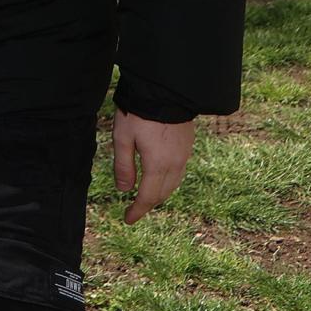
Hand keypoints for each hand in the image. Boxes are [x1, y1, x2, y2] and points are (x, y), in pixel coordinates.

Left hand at [112, 109, 195, 223]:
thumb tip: (124, 190)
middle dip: (147, 204)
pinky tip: (158, 178)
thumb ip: (123, 166)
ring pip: (173, 184)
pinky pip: (179, 172)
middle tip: (133, 210)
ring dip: (159, 194)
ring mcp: (184, 155)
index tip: (127, 219)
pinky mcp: (187, 147)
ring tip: (144, 197)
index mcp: (158, 165)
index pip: (148, 197)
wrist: (166, 92)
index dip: (137, 210)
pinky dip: (167, 182)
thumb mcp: (122, 139)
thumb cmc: (139, 113)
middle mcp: (175, 164)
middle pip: (162, 193)